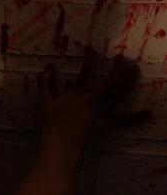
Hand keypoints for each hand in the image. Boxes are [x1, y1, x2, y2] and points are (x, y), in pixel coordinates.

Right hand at [39, 47, 151, 168]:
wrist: (60, 144)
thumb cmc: (52, 122)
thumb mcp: (45, 99)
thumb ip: (46, 81)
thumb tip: (49, 66)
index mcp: (79, 92)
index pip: (87, 70)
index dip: (90, 57)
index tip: (90, 49)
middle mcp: (94, 100)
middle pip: (110, 82)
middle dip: (117, 68)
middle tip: (121, 57)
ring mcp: (102, 112)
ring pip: (119, 95)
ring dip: (128, 82)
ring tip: (134, 69)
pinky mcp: (105, 124)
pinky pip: (121, 120)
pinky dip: (135, 118)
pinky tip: (148, 114)